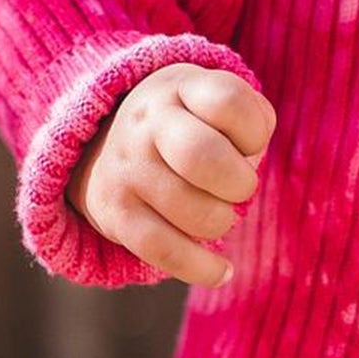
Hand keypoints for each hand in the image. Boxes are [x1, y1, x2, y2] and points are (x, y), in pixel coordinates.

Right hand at [65, 63, 273, 288]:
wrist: (104, 144)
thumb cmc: (188, 125)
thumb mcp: (214, 103)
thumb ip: (251, 121)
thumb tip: (249, 163)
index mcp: (179, 87)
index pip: (228, 101)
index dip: (254, 131)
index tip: (249, 143)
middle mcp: (146, 122)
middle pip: (204, 157)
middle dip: (239, 184)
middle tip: (238, 187)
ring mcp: (127, 168)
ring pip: (194, 213)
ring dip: (222, 222)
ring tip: (218, 214)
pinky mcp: (115, 213)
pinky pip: (165, 252)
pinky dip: (202, 269)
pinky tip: (222, 271)